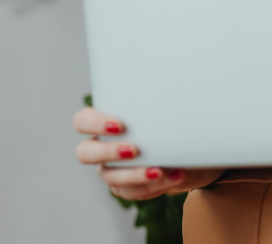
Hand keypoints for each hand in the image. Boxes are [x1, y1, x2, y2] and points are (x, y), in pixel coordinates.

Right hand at [73, 107, 223, 199]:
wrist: (188, 147)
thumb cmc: (170, 120)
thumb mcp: (166, 106)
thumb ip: (162, 98)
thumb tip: (181, 79)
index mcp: (105, 122)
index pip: (83, 120)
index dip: (95, 123)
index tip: (120, 125)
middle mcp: (101, 147)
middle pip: (84, 153)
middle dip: (108, 152)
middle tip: (134, 150)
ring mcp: (111, 170)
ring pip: (110, 176)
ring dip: (134, 174)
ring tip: (159, 170)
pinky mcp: (128, 188)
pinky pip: (133, 192)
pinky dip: (154, 185)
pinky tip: (175, 175)